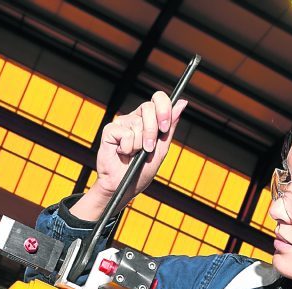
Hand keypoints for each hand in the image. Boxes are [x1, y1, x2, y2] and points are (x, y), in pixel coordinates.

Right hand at [71, 93, 188, 221]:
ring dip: (138, 145)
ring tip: (133, 154)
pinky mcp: (110, 130)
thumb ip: (170, 127)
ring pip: (137, 123)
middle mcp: (135, 118)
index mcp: (149, 120)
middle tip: (149, 148)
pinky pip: (124, 133)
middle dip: (152, 131)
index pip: (158, 99)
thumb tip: (182, 102)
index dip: (164, 108)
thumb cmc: (141, 170)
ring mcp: (122, 123)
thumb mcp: (161, 149)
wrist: (123, 186)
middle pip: (148, 108)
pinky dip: (126, 148)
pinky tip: (122, 153)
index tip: (165, 128)